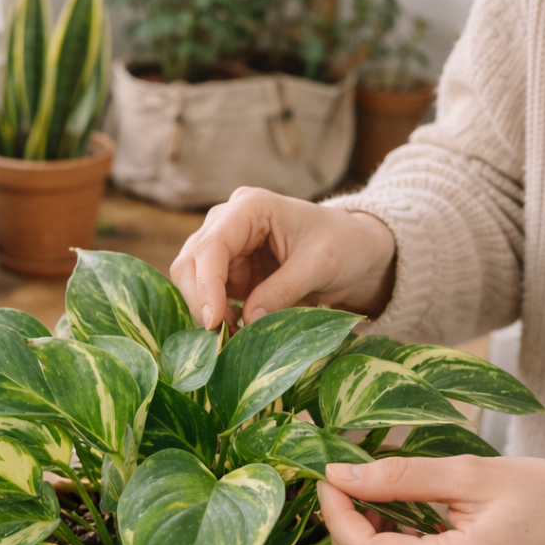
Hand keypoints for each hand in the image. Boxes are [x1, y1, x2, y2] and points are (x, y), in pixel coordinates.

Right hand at [170, 187, 396, 329]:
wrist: (355, 250)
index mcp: (249, 207)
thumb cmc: (343, 245)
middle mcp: (228, 222)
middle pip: (190, 262)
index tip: (213, 322)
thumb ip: (283, 290)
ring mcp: (227, 247)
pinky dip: (217, 316)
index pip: (212, 246)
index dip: (206, 285)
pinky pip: (210, 296)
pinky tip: (236, 330)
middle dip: (200, 300)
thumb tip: (248, 320)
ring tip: (233, 335)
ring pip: (192, 281)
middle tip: (220, 336)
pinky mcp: (230, 271)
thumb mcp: (320, 265)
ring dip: (206, 311)